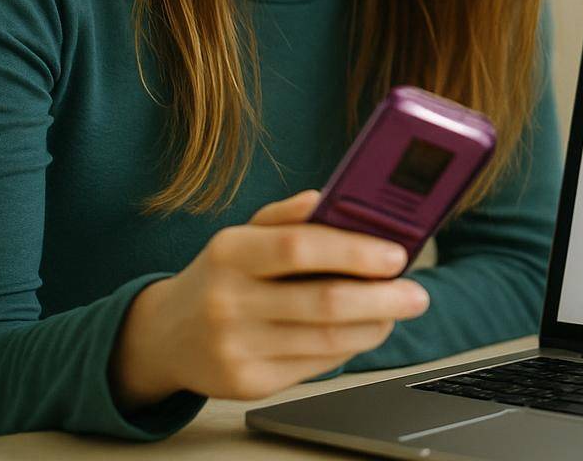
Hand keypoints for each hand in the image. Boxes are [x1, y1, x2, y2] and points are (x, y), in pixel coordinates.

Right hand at [109, 189, 429, 409]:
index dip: (355, 251)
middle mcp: (227, 301)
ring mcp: (234, 348)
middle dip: (383, 299)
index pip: (299, 248)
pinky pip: (315, 367)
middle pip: (323, 303)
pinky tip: (360, 331)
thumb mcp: (243, 235)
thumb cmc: (221, 275)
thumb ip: (289, 215)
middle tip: (417, 294)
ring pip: (326, 341)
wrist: (165, 336)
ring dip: (374, 326)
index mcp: (230, 252)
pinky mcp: (246, 384)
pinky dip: (348, 348)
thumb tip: (334, 198)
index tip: (398, 255)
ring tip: (395, 312)